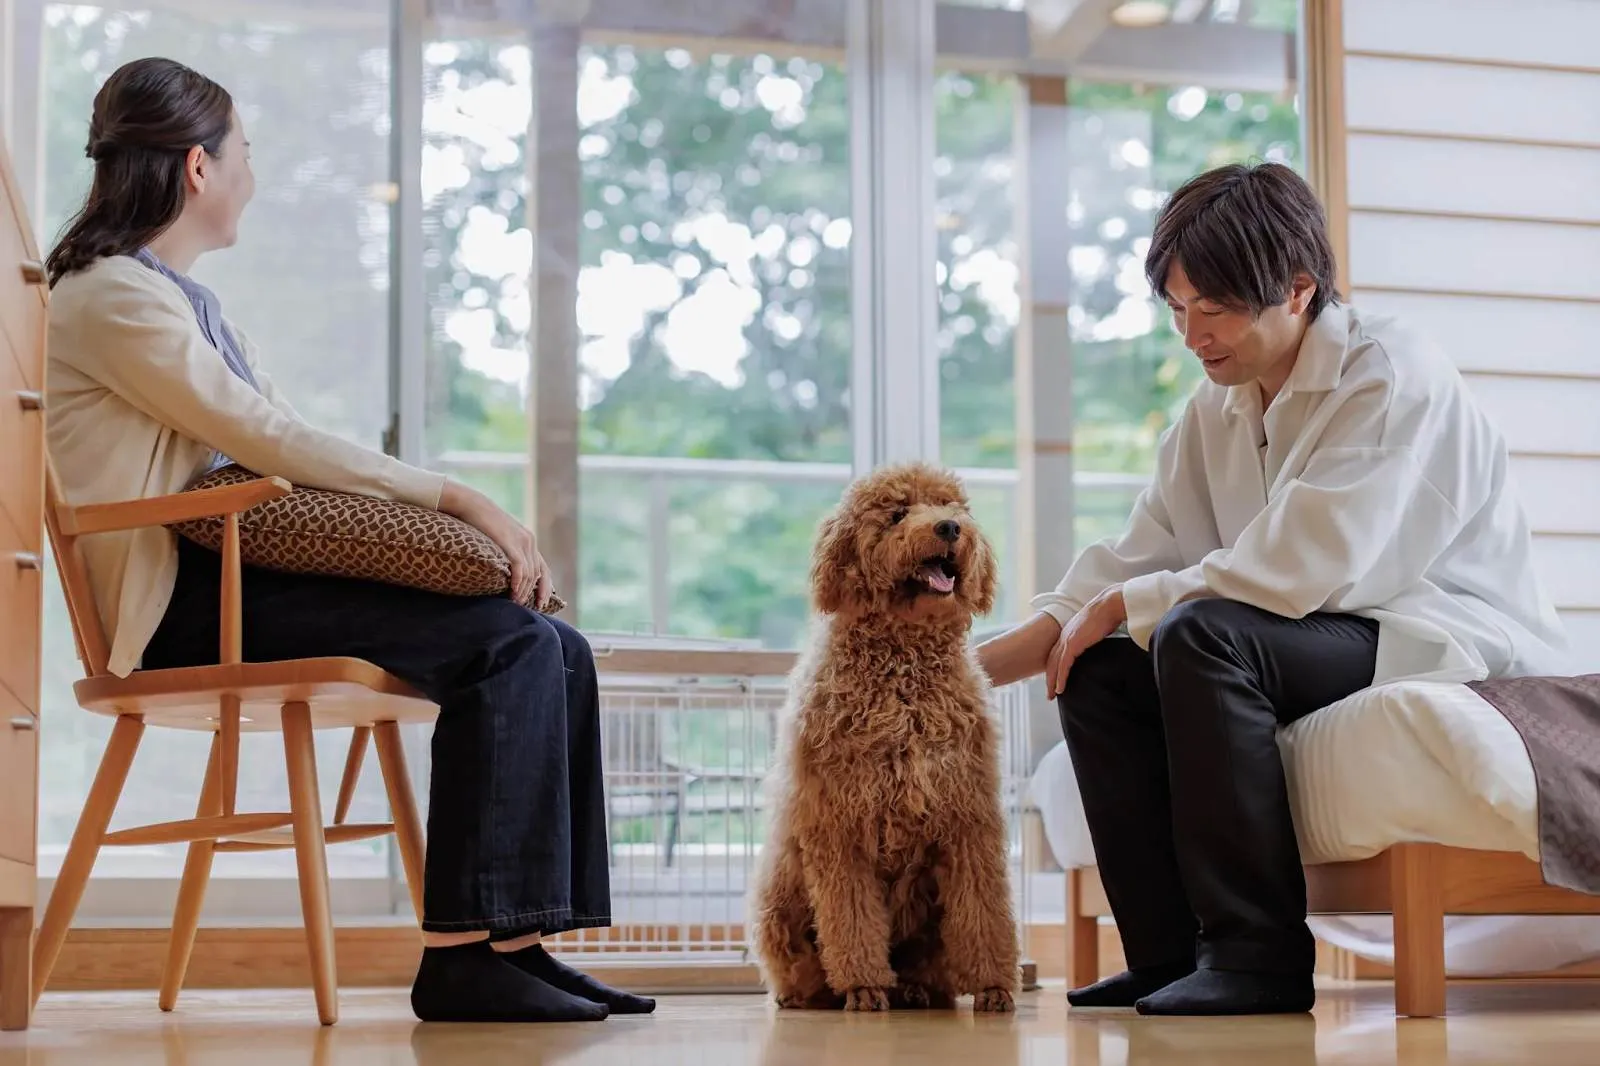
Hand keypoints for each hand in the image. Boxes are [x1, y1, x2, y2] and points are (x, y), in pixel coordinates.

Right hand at [440, 481, 549, 608]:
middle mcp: (529, 541)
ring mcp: (522, 541)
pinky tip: (513, 592)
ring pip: (529, 573)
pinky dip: (519, 582)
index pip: (544, 569)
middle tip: (525, 607)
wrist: (472, 505)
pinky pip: (521, 567)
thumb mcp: (499, 538)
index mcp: (528, 540)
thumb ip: (507, 551)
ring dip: (523, 590)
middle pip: (538, 574)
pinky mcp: (511, 542)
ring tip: (515, 602)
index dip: (545, 587)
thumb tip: (506, 571)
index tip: (542, 604)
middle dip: (533, 593)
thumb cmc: (480, 523)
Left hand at [1045, 585, 1125, 697]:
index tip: (1054, 680)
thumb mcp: (1095, 629)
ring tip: (1052, 695)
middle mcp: (1064, 636)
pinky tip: (1059, 689)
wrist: (1110, 605)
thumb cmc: (1107, 615)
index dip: (1054, 667)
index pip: (1056, 653)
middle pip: (1051, 661)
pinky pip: (1063, 665)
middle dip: (1049, 678)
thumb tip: (1095, 645)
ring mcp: (1067, 640)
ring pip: (1054, 665)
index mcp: (1069, 632)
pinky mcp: (1073, 644)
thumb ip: (1090, 638)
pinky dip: (1060, 678)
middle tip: (1049, 693)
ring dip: (1052, 682)